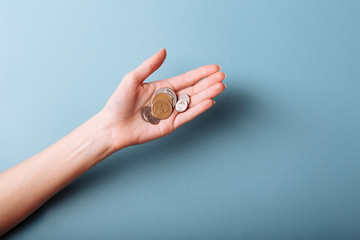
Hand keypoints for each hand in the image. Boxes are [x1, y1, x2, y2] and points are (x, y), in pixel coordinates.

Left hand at [99, 48, 225, 151]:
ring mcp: (171, 113)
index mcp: (162, 88)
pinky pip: (187, 116)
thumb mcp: (133, 79)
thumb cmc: (118, 103)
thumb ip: (150, 66)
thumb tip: (164, 50)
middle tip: (223, 77)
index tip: (214, 68)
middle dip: (208, 83)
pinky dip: (198, 109)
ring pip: (193, 102)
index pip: (186, 79)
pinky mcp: (170, 125)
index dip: (200, 73)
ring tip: (220, 87)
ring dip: (207, 94)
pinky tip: (209, 102)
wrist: (112, 126)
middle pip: (193, 90)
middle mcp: (169, 100)